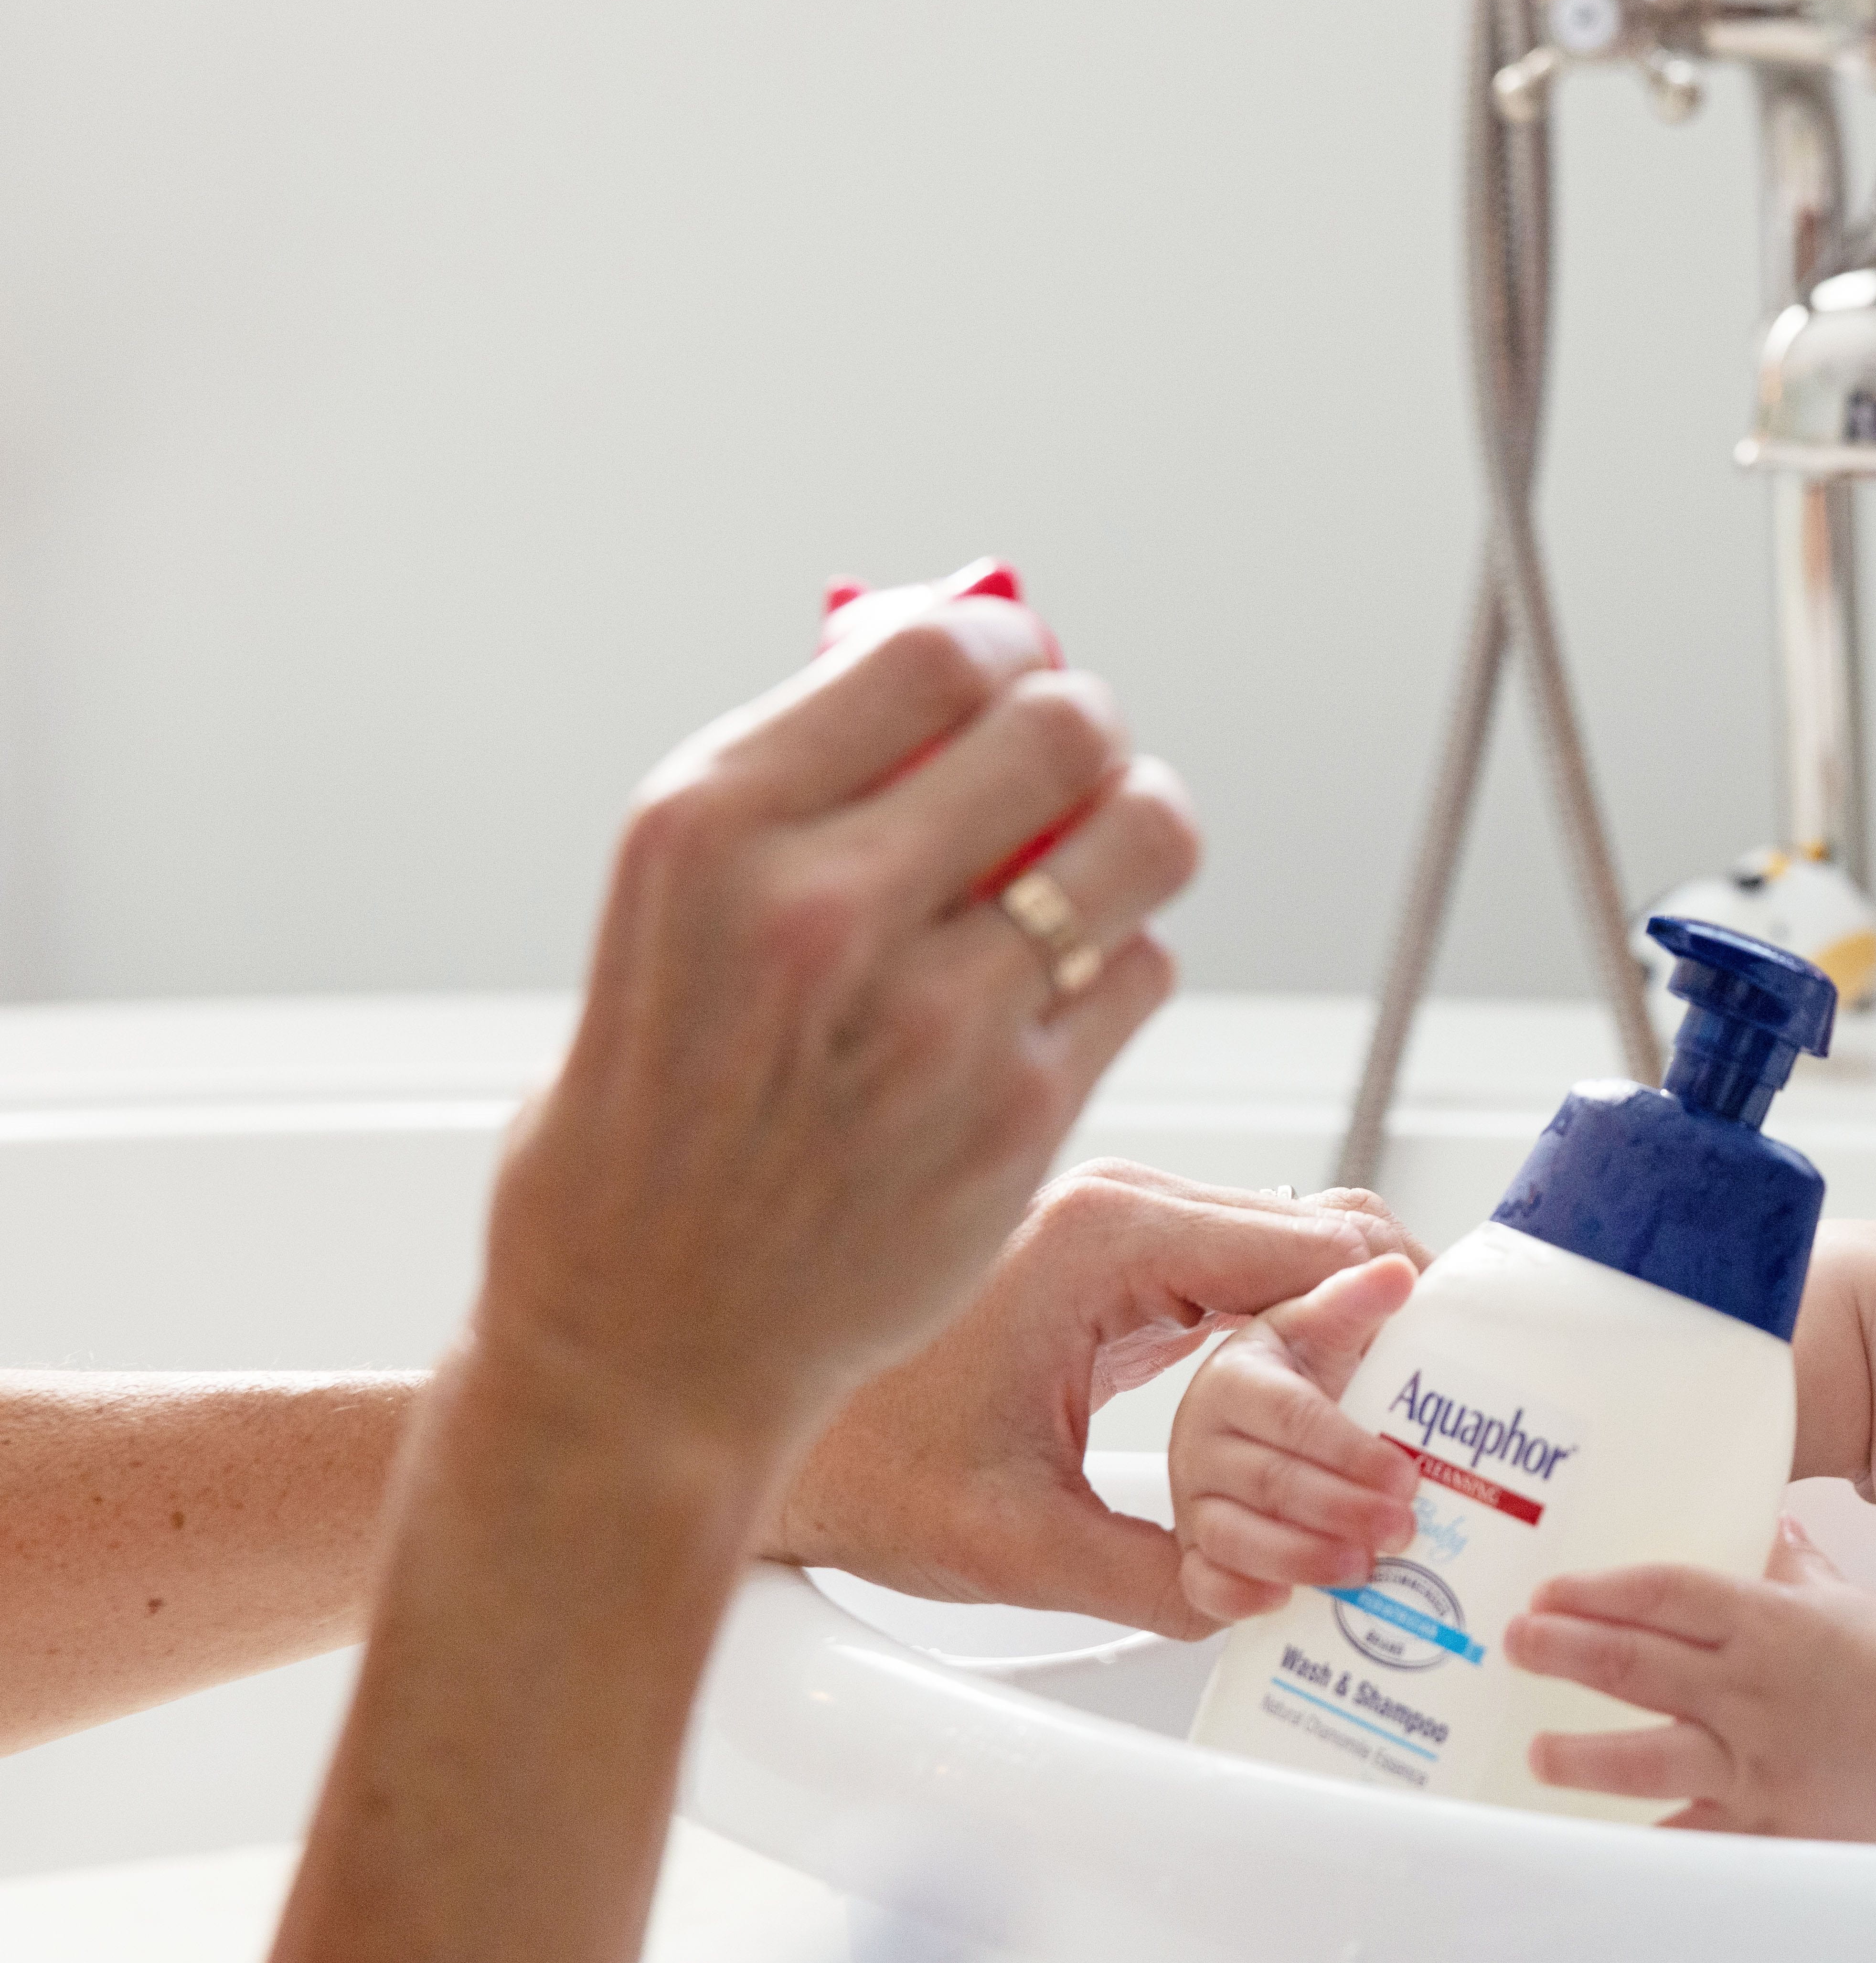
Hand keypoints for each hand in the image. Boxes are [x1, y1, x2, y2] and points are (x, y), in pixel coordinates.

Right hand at [474, 605, 1198, 1491]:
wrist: (645, 1331)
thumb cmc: (663, 1095)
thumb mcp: (682, 899)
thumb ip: (817, 770)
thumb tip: (969, 631)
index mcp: (712, 828)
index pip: (936, 651)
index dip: (1000, 644)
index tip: (1005, 668)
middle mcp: (823, 910)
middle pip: (1064, 728)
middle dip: (1080, 732)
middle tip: (1063, 767)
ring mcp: (934, 1017)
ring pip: (1143, 836)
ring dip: (1134, 831)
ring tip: (1090, 859)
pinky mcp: (1022, 1111)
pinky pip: (1140, 966)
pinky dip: (1114, 963)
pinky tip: (1047, 994)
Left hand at [772, 1164, 1420, 1637]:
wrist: (721, 1411)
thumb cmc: (847, 1463)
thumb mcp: (1017, 1546)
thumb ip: (1163, 1577)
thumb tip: (1277, 1596)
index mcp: (1109, 1241)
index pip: (1329, 1246)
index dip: (1405, 1327)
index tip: (1441, 1405)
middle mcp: (1122, 1206)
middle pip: (1331, 1231)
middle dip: (1393, 1331)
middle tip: (1425, 1431)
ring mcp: (1116, 1223)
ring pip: (1296, 1246)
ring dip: (1343, 1334)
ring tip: (1372, 1432)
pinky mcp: (1107, 1258)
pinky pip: (1241, 1269)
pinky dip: (1289, 1329)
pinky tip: (1299, 1408)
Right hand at [1167, 1255, 1424, 1625]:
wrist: (1269, 1422)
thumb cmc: (1301, 1376)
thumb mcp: (1324, 1329)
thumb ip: (1354, 1302)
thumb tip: (1396, 1275)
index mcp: (1236, 1379)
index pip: (1292, 1416)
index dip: (1349, 1450)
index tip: (1405, 1475)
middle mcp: (1202, 1439)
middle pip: (1268, 1481)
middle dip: (1341, 1510)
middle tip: (1401, 1529)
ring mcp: (1193, 1498)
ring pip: (1231, 1536)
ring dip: (1301, 1558)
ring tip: (1361, 1569)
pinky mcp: (1192, 1550)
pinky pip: (1198, 1584)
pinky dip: (1236, 1598)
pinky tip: (1282, 1601)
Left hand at [1506, 1518, 1875, 1838]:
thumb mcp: (1848, 1606)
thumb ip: (1793, 1568)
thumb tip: (1766, 1524)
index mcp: (1773, 1623)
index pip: (1666, 1592)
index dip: (1599, 1589)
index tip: (1549, 1590)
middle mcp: (1755, 1691)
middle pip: (1638, 1665)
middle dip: (1565, 1652)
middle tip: (1513, 1642)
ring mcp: (1759, 1765)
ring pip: (1649, 1758)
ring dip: (1581, 1755)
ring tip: (1536, 1751)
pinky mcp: (1772, 1829)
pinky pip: (1692, 1841)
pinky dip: (1645, 1847)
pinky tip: (1596, 1849)